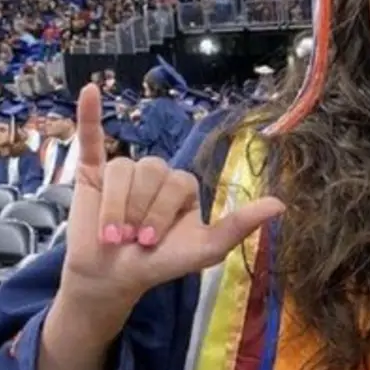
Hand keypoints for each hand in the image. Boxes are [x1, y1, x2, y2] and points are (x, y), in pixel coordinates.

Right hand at [60, 84, 284, 307]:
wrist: (112, 279)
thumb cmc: (160, 265)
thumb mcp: (205, 249)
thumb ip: (239, 226)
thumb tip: (281, 204)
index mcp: (182, 187)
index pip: (178, 181)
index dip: (162, 212)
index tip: (151, 243)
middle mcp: (155, 175)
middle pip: (151, 171)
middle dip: (139, 211)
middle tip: (131, 239)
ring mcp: (124, 172)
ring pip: (122, 169)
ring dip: (116, 206)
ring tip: (111, 234)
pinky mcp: (91, 172)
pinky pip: (92, 137)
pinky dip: (89, 114)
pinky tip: (89, 91)